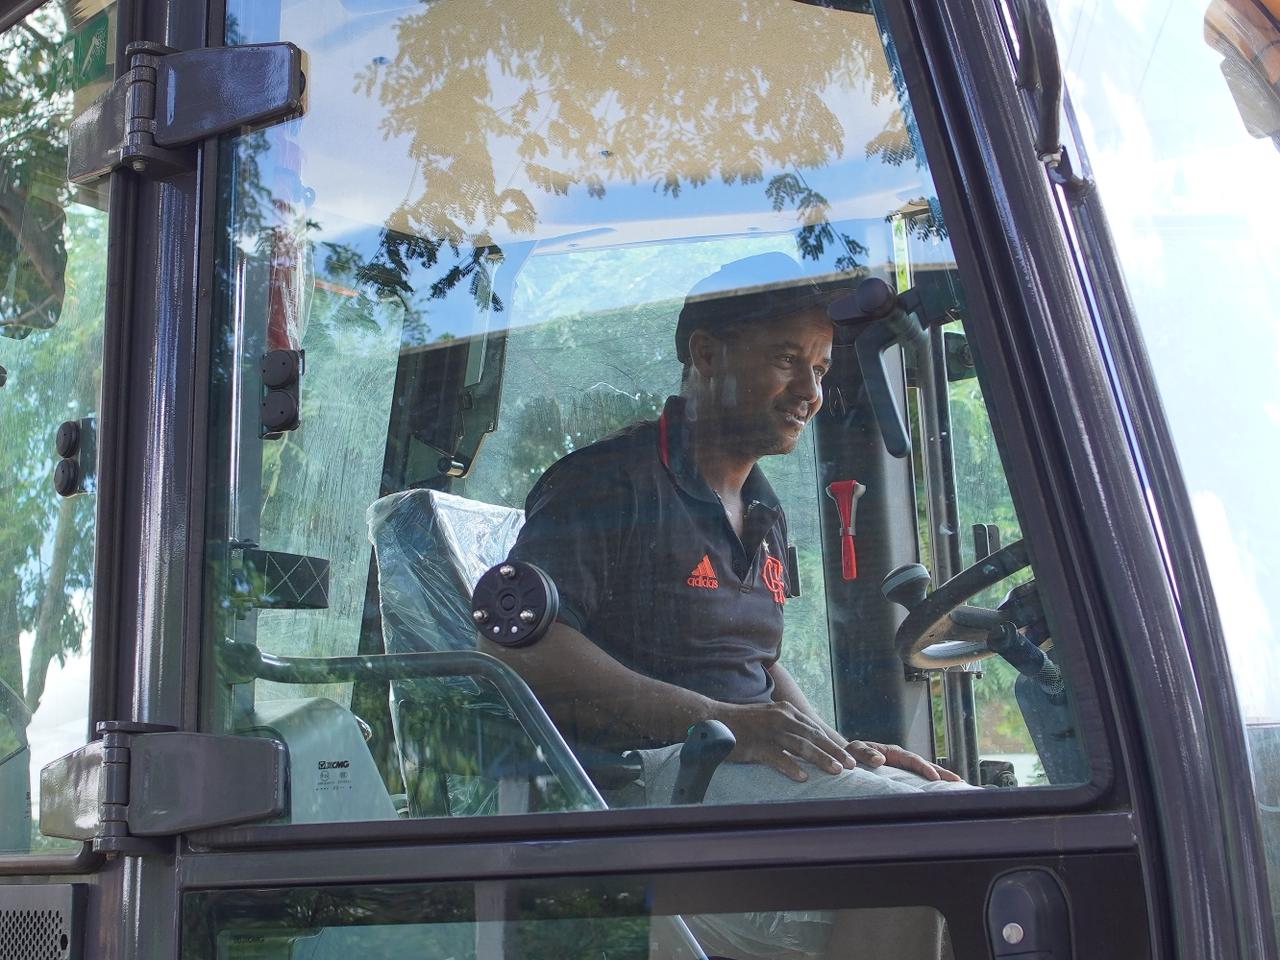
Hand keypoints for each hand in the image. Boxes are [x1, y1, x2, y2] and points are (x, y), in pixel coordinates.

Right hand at [713, 701, 855, 781]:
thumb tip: (808, 742)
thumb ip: (788, 727)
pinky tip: (803, 778)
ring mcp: (768, 731)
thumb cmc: (744, 723)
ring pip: (800, 746)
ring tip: (836, 771)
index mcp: (786, 711)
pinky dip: (791, 767)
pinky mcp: (755, 744)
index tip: (848, 756)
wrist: (714, 719)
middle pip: (813, 736)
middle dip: (834, 751)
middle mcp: (780, 718)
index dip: (832, 743)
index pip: (814, 729)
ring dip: (820, 759)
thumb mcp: (770, 719)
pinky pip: (777, 757)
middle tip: (851, 765)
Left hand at [842, 739, 963, 782]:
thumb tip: (880, 759)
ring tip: (959, 787)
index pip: (912, 759)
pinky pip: (919, 780)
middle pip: (925, 765)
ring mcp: (903, 768)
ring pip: (926, 773)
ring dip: (942, 779)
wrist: (847, 758)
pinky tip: (943, 793)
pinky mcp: (902, 777)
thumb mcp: (855, 750)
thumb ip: (866, 753)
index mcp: (892, 752)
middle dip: (942, 773)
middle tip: (959, 782)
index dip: (924, 767)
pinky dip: (932, 785)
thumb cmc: (850, 754)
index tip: (934, 777)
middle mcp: (901, 759)